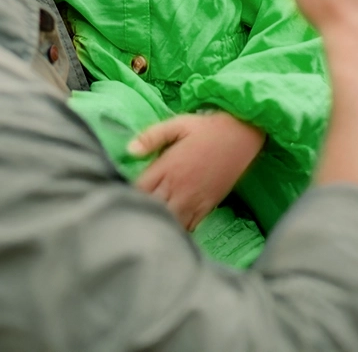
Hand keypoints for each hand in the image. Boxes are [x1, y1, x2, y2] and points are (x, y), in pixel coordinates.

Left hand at [129, 112, 264, 230]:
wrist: (242, 136)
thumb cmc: (206, 128)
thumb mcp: (178, 124)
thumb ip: (152, 136)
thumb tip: (129, 150)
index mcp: (168, 167)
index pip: (139, 189)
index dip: (125, 195)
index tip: (115, 196)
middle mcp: (179, 187)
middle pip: (152, 209)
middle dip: (138, 213)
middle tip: (125, 216)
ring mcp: (194, 200)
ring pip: (170, 222)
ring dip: (158, 225)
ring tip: (144, 228)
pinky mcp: (207, 207)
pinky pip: (189, 227)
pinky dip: (177, 231)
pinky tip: (169, 232)